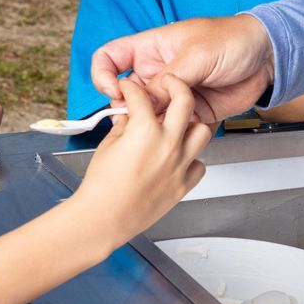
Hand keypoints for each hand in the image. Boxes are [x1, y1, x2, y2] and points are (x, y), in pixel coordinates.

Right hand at [66, 73, 210, 247]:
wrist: (104, 217)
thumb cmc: (102, 186)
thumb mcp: (108, 146)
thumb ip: (122, 126)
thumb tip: (127, 116)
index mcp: (145, 130)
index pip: (142, 95)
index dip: (132, 88)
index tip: (130, 88)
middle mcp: (168, 144)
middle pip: (185, 100)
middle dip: (176, 85)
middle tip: (169, 85)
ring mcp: (179, 164)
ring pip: (202, 131)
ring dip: (191, 124)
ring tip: (179, 125)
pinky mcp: (183, 184)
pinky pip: (199, 164)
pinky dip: (191, 159)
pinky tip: (178, 158)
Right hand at [92, 15, 273, 125]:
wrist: (268, 58)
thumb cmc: (234, 40)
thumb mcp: (197, 55)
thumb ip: (169, 80)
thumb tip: (146, 102)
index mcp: (152, 49)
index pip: (111, 58)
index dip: (104, 75)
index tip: (114, 91)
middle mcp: (159, 73)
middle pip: (127, 94)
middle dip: (129, 109)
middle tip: (140, 118)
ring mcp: (174, 95)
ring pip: (148, 116)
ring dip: (152, 126)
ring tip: (164, 128)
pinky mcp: (191, 112)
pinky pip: (173, 128)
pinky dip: (173, 135)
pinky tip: (181, 134)